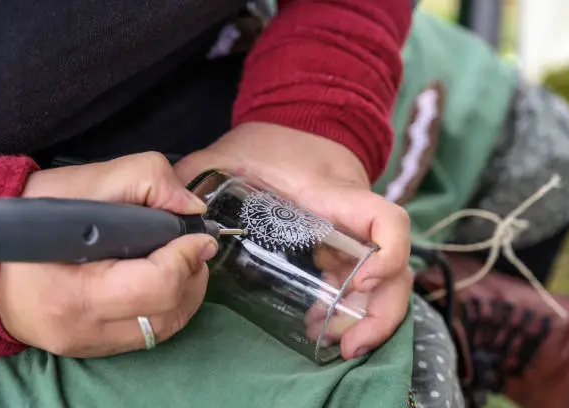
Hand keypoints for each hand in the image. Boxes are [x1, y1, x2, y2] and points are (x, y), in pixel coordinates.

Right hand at [0, 152, 216, 357]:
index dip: (186, 257)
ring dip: (188, 293)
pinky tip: (169, 284)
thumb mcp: (88, 181)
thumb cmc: (40, 213)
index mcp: (76, 290)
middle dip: (193, 274)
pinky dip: (172, 308)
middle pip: (169, 310)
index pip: (156, 285)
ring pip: (167, 327)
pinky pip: (152, 335)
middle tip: (195, 248)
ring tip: (185, 264)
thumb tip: (192, 206)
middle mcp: (84, 328)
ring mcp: (90, 343)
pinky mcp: (95, 348)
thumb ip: (146, 180)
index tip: (200, 237)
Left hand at [175, 123, 411, 359]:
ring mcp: (353, 234)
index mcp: (334, 195)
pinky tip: (320, 323)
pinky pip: (360, 282)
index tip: (358, 285)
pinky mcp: (344, 244)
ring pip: (385, 283)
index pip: (385, 222)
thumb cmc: (268, 141)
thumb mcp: (229, 153)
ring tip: (333, 344)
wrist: (298, 123)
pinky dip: (348, 308)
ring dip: (366, 320)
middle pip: (396, 270)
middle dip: (382, 315)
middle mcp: (354, 219)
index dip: (388, 256)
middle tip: (349, 347)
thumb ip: (196, 176)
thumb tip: (172, 214)